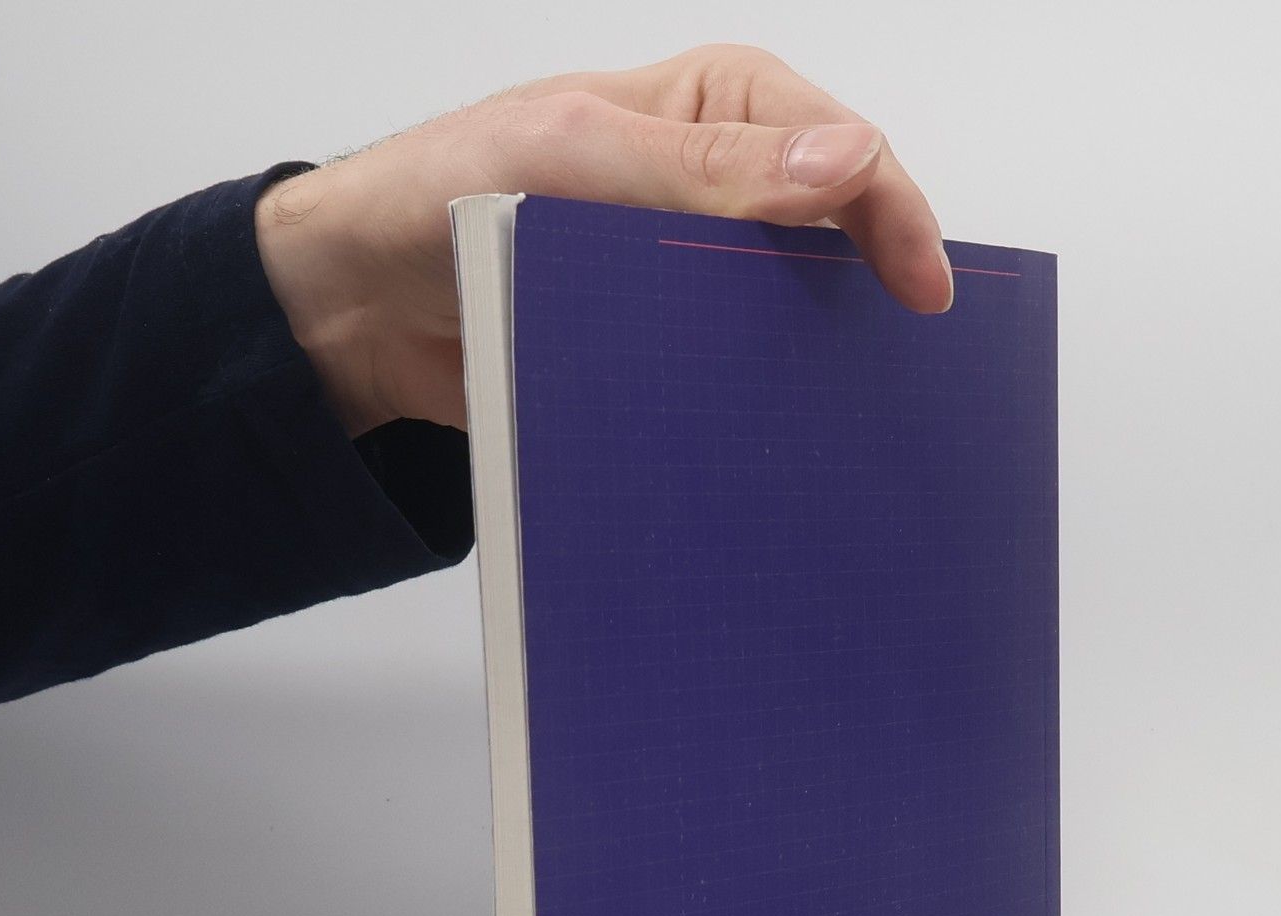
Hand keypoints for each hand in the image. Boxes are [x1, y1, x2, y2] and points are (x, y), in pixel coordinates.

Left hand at [254, 44, 951, 436]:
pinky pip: (732, 378)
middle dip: (869, 292)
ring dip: (814, 360)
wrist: (359, 308)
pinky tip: (775, 440)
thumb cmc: (442, 195)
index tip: (920, 292)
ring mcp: (690, 274)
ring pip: (789, 315)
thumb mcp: (573, 160)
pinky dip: (755, 406)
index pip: (841, 149)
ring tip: (851, 414)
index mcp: (713, 109)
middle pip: (832, 236)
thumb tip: (843, 165)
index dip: (892, 213)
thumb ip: (705, 168)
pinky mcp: (663, 349)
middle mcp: (715, 187)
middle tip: (904, 363)